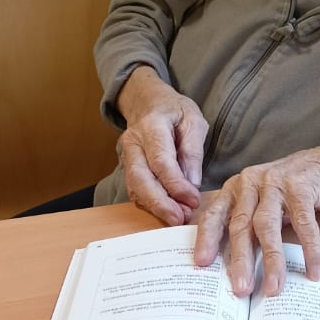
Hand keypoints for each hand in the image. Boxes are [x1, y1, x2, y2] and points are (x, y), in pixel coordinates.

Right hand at [115, 66, 207, 225]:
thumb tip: (192, 182)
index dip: (176, 184)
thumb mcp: (193, 120)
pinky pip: (135, 189)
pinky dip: (149, 204)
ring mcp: (126, 155)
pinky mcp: (127, 167)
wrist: (148, 101)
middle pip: (140, 178)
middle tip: (180, 218)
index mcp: (151, 125)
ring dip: (155, 207)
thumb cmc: (174, 110)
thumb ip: (193, 150)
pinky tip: (166, 211)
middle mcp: (133, 142)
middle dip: (160, 203)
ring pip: (134, 187)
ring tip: (177, 218)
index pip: (161, 161)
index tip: (193, 200)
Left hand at [193, 138, 319, 296]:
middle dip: (240, 260)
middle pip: (241, 225)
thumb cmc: (290, 188)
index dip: (207, 238)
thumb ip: (247, 222)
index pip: (215, 214)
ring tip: (273, 288)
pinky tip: (313, 271)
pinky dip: (309, 249)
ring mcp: (277, 183)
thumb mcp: (262, 200)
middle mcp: (252, 182)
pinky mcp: (303, 187)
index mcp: (236, 188)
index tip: (202, 263)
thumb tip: (235, 268)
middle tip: (241, 289)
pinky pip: (305, 224)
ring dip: (271, 260)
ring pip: (268, 226)